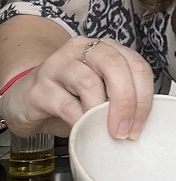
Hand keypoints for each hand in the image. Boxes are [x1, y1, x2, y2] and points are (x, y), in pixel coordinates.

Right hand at [0, 36, 153, 139]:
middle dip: (125, 103)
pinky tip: (81, 129)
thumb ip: (121, 99)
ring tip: (102, 131)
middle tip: (123, 131)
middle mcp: (82, 49)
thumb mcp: (101, 93)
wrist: (26, 99)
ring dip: (100, 112)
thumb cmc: (69, 96)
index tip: (139, 125)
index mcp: (106, 49)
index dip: (144, 97)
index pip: (136, 65)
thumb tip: (139, 123)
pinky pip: (65, 103)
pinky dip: (78, 120)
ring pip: (89, 82)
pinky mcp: (39, 86)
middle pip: (115, 67)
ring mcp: (58, 64)